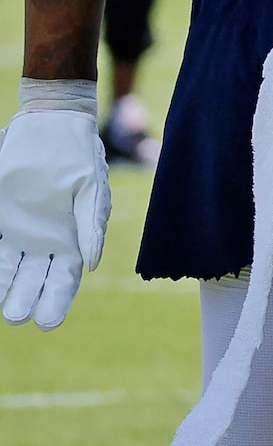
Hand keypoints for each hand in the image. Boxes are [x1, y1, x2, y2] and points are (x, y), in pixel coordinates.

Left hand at [0, 104, 111, 328]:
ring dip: (4, 287)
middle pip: (35, 280)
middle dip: (26, 300)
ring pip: (9, 268)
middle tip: (17, 317)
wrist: (50, 123)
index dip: (56, 301)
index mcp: (72, 238)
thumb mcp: (91, 189)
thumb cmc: (79, 154)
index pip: (64, 278)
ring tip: (2, 309)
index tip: (47, 322)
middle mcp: (44, 239)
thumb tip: (91, 266)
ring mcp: (18, 230)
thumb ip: (91, 226)